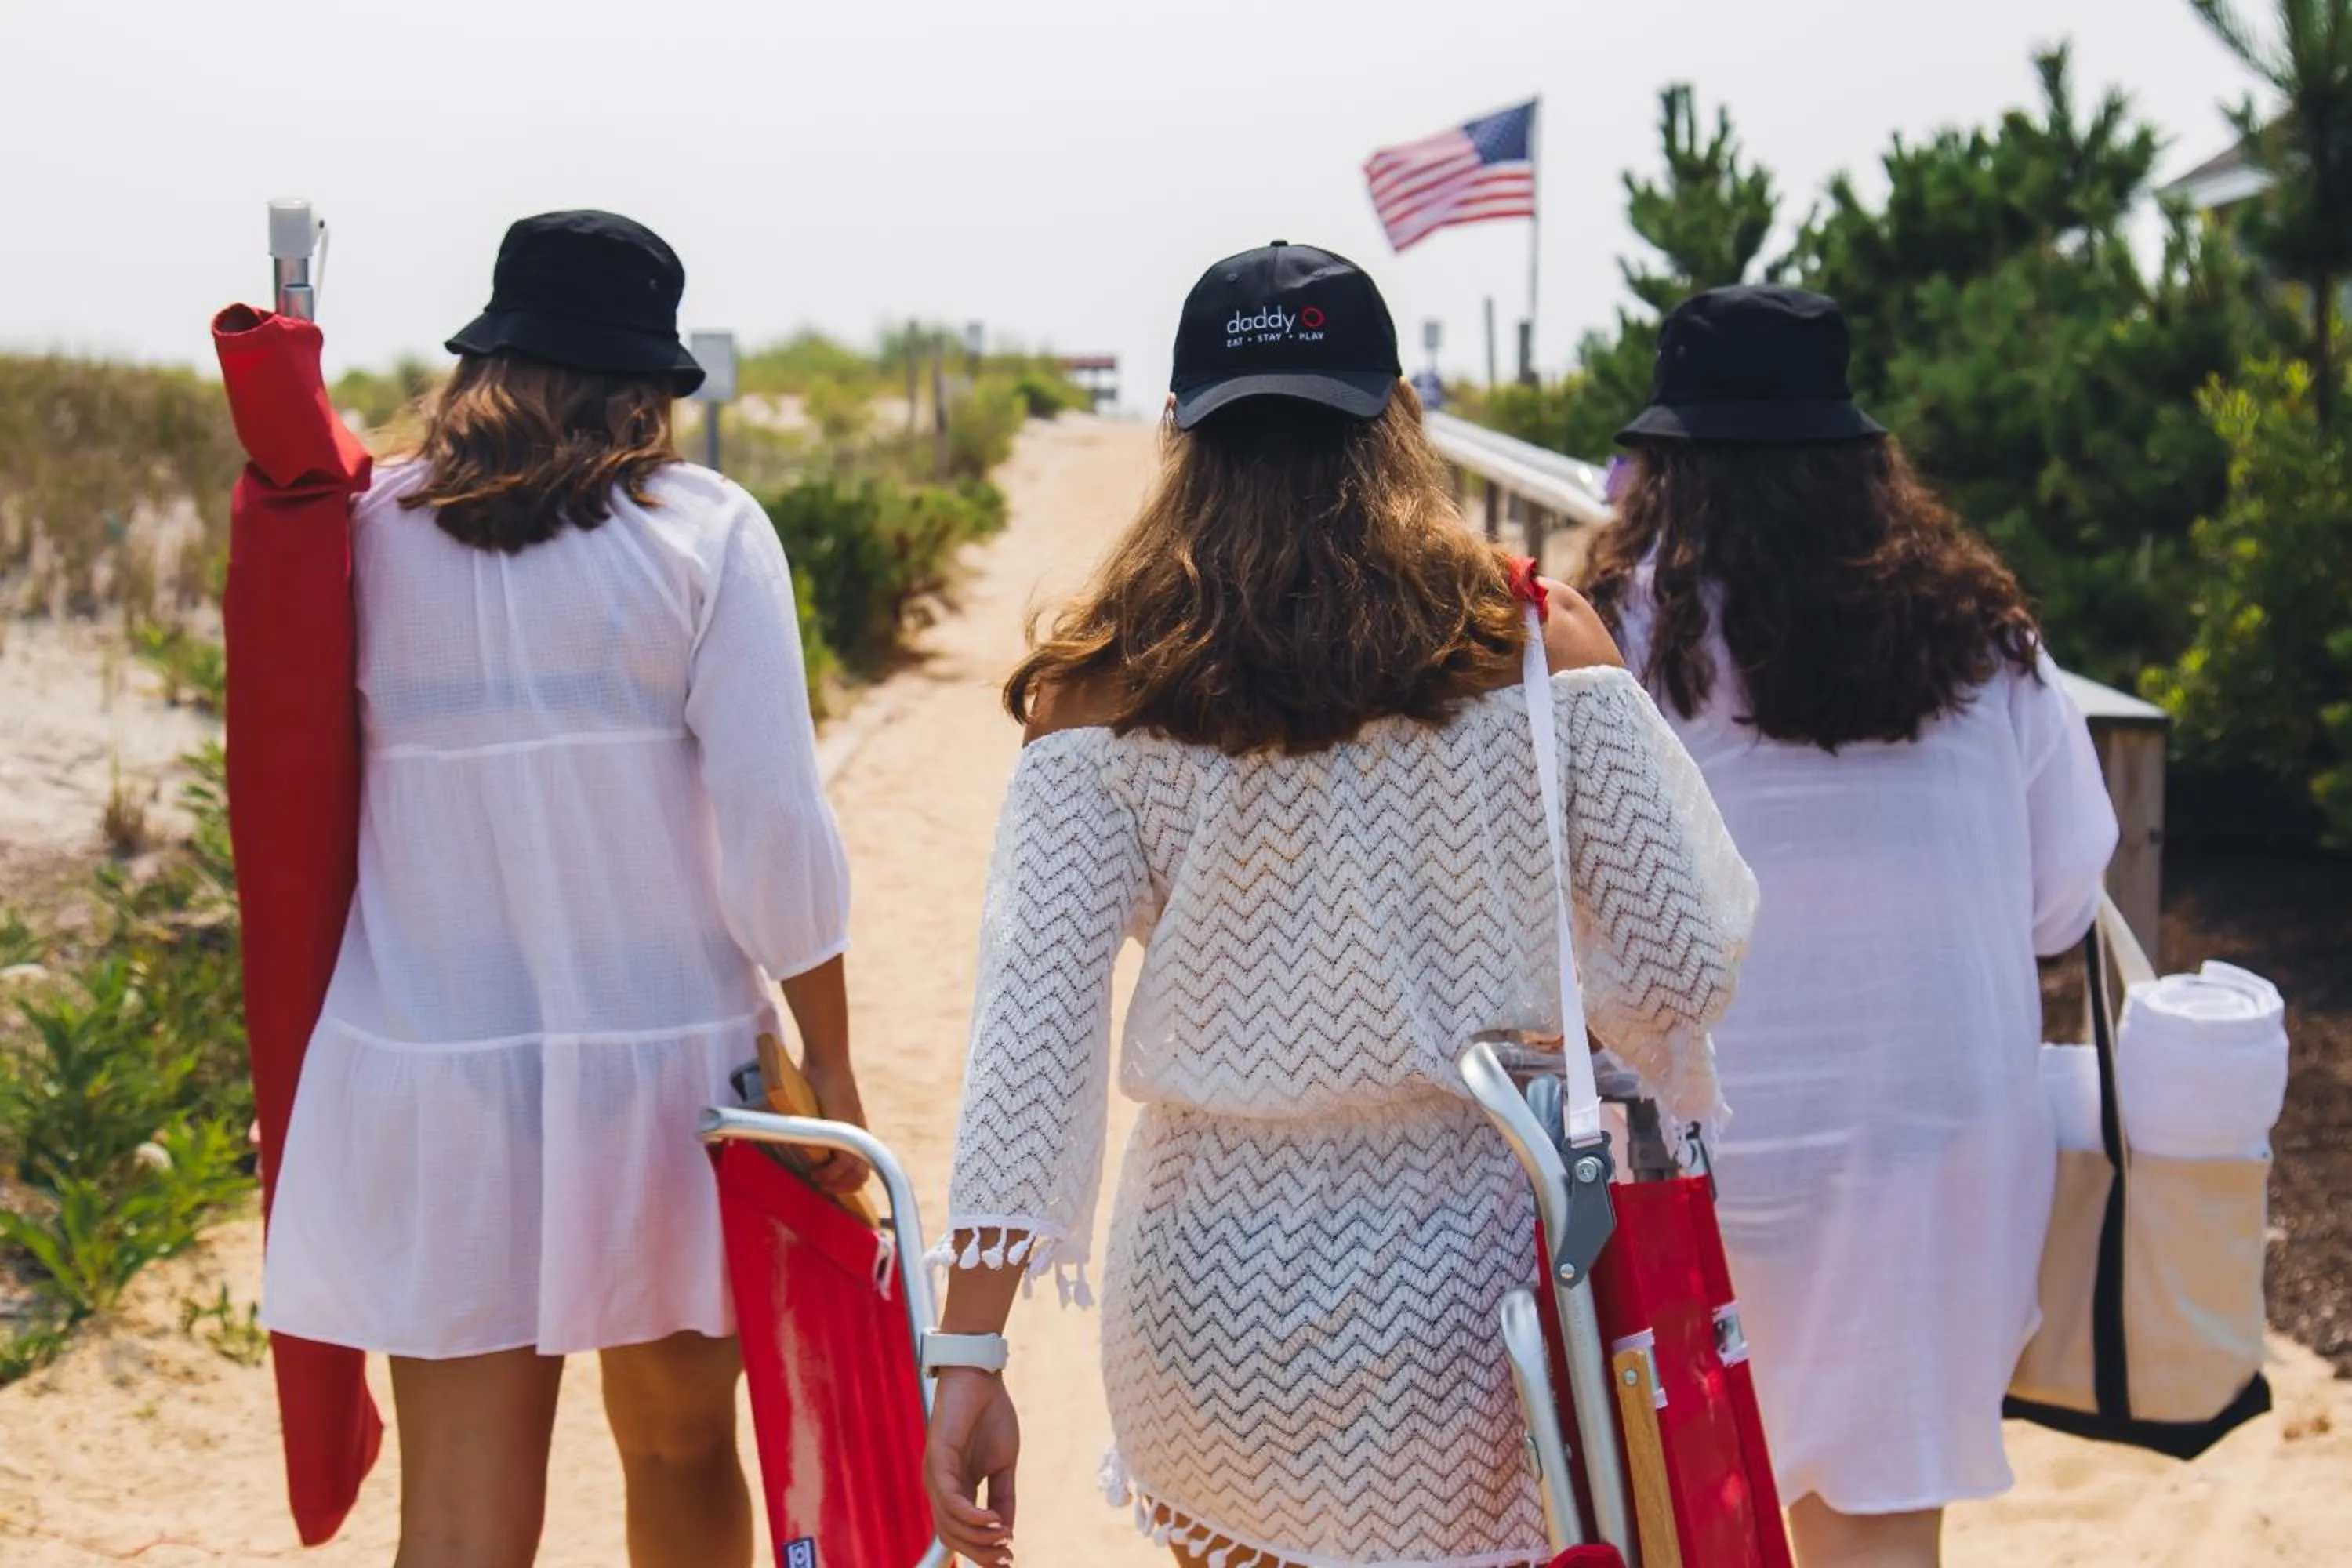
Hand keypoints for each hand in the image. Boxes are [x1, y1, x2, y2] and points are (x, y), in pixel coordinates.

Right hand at [798, 1055, 872, 1195]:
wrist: (827, 1063)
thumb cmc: (818, 1080)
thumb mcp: (817, 1108)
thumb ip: (812, 1122)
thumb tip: (792, 1130)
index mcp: (855, 1133)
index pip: (861, 1168)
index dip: (847, 1183)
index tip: (828, 1187)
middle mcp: (860, 1136)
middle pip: (862, 1177)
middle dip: (843, 1189)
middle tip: (822, 1189)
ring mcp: (856, 1134)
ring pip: (857, 1175)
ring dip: (836, 1184)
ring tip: (817, 1182)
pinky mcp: (847, 1131)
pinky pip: (845, 1164)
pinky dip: (831, 1174)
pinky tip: (817, 1173)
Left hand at [925, 1368, 1018, 1564]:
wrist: (980, 1376)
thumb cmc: (990, 1415)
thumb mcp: (1003, 1463)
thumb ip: (1003, 1496)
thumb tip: (1008, 1531)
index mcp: (955, 1487)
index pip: (961, 1532)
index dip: (982, 1551)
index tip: (1008, 1561)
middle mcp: (940, 1486)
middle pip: (952, 1536)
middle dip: (980, 1553)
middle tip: (1007, 1559)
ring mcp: (935, 1474)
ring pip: (949, 1523)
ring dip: (978, 1538)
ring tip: (1005, 1540)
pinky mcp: (937, 1459)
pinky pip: (950, 1499)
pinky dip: (972, 1516)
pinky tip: (995, 1520)